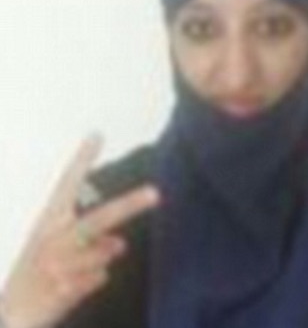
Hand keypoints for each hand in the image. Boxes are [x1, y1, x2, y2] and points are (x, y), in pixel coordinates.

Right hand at [0, 135, 159, 327]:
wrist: (10, 316)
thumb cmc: (39, 270)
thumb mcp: (57, 247)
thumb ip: (91, 240)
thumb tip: (119, 244)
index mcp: (49, 222)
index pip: (66, 184)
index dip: (81, 160)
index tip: (97, 135)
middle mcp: (53, 239)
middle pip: (98, 220)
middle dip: (128, 205)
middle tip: (155, 193)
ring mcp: (57, 265)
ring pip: (103, 255)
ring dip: (101, 257)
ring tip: (82, 265)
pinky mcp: (60, 290)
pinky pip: (96, 278)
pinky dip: (91, 281)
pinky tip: (73, 286)